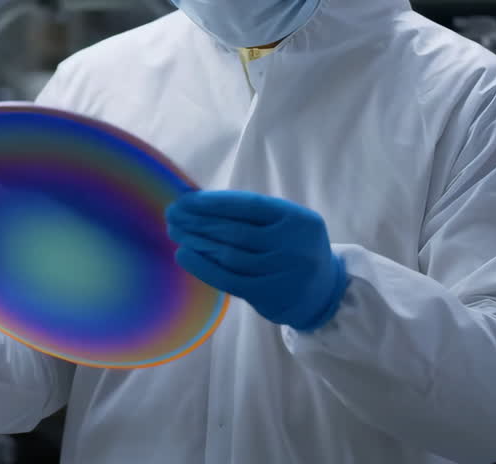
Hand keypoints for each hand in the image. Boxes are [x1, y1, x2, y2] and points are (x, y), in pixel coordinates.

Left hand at [166, 190, 347, 331]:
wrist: (323, 293)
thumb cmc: (293, 248)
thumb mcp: (286, 224)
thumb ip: (253, 214)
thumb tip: (200, 202)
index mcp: (298, 219)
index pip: (249, 205)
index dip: (214, 202)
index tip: (187, 199)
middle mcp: (293, 245)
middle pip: (235, 230)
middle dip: (199, 221)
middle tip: (173, 214)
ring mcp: (282, 273)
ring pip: (229, 255)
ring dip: (197, 242)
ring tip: (176, 232)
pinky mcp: (269, 296)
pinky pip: (228, 280)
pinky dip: (202, 267)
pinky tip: (184, 256)